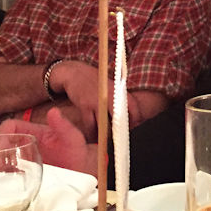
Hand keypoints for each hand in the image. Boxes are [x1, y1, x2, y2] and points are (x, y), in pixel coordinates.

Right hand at [0, 107, 97, 175]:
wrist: (81, 174)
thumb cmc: (77, 153)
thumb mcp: (73, 138)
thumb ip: (64, 126)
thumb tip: (53, 111)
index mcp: (32, 132)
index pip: (9, 127)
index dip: (1, 135)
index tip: (1, 149)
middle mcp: (23, 144)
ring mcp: (21, 160)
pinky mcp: (21, 175)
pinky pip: (5, 175)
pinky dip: (1, 180)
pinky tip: (6, 185)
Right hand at [49, 59, 168, 128]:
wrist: (76, 73)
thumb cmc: (95, 81)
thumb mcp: (111, 86)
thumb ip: (119, 98)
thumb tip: (130, 115)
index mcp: (119, 91)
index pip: (133, 106)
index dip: (135, 119)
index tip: (133, 125)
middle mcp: (110, 96)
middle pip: (120, 119)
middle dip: (120, 130)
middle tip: (118, 135)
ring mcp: (97, 102)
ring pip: (104, 125)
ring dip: (105, 134)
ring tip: (105, 137)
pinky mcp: (85, 106)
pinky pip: (90, 126)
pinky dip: (92, 133)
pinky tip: (93, 135)